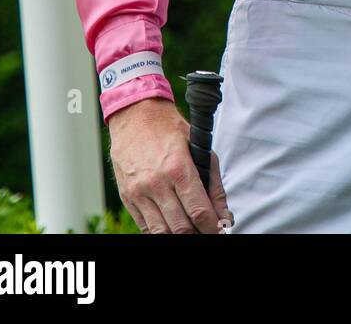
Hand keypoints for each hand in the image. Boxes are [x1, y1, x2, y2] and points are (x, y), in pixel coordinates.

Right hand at [108, 97, 231, 233]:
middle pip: (181, 227)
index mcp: (178, 167)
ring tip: (190, 229)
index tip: (219, 231)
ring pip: (162, 232)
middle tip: (206, 230)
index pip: (199, 211)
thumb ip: (213, 182)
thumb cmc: (169, 129)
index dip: (213, 228)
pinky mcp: (127, 197)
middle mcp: (157, 183)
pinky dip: (161, 230)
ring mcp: (139, 192)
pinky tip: (171, 223)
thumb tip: (223, 215)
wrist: (134, 116)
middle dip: (198, 233)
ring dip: (179, 235)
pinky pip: (146, 227)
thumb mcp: (198, 146)